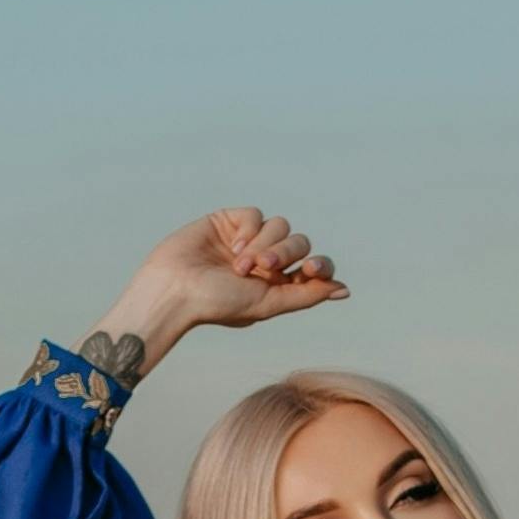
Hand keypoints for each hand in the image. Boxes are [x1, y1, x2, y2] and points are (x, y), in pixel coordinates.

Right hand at [92, 208, 346, 376]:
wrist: (175, 289)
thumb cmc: (218, 304)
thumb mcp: (267, 303)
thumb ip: (305, 295)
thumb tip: (343, 290)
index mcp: (279, 283)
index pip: (316, 267)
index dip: (319, 265)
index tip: (311, 269)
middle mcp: (266, 260)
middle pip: (299, 243)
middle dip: (286, 253)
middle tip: (263, 268)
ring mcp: (248, 239)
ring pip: (281, 226)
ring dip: (265, 244)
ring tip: (240, 264)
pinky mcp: (229, 221)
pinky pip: (256, 214)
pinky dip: (249, 229)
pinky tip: (232, 246)